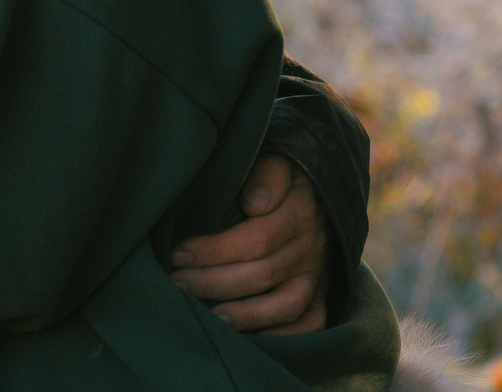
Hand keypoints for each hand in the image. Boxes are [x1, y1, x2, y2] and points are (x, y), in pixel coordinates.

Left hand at [168, 155, 330, 333]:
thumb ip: (268, 175)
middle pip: (264, 273)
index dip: (215, 249)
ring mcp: (318, 276)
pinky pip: (310, 326)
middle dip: (215, 282)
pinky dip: (283, 337)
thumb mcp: (279, 161)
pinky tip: (249, 340)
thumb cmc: (284, 178)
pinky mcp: (321, 297)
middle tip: (177, 285)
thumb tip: (253, 202)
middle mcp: (312, 248)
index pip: (257, 238)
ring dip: (246, 315)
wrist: (324, 192)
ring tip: (210, 319)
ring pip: (286, 304)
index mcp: (300, 211)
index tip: (178, 254)